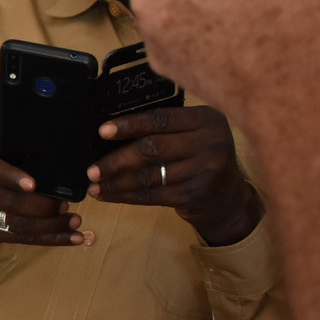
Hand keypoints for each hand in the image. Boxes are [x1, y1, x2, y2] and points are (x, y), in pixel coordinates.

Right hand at [0, 141, 85, 246]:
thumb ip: (16, 154)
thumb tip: (55, 158)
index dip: (12, 177)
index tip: (33, 184)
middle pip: (8, 202)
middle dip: (40, 206)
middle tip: (64, 205)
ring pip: (17, 224)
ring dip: (50, 225)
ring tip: (74, 221)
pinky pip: (22, 239)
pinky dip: (50, 239)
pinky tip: (71, 237)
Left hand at [87, 106, 260, 244]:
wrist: (229, 200)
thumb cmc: (200, 159)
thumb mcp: (194, 135)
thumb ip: (166, 129)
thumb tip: (112, 131)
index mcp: (206, 119)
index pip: (161, 119)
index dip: (130, 124)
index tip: (102, 131)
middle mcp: (210, 142)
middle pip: (152, 148)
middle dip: (117, 159)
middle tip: (91, 168)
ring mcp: (205, 170)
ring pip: (149, 175)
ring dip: (116, 181)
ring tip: (94, 184)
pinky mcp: (195, 195)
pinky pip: (152, 195)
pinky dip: (125, 196)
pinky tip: (107, 195)